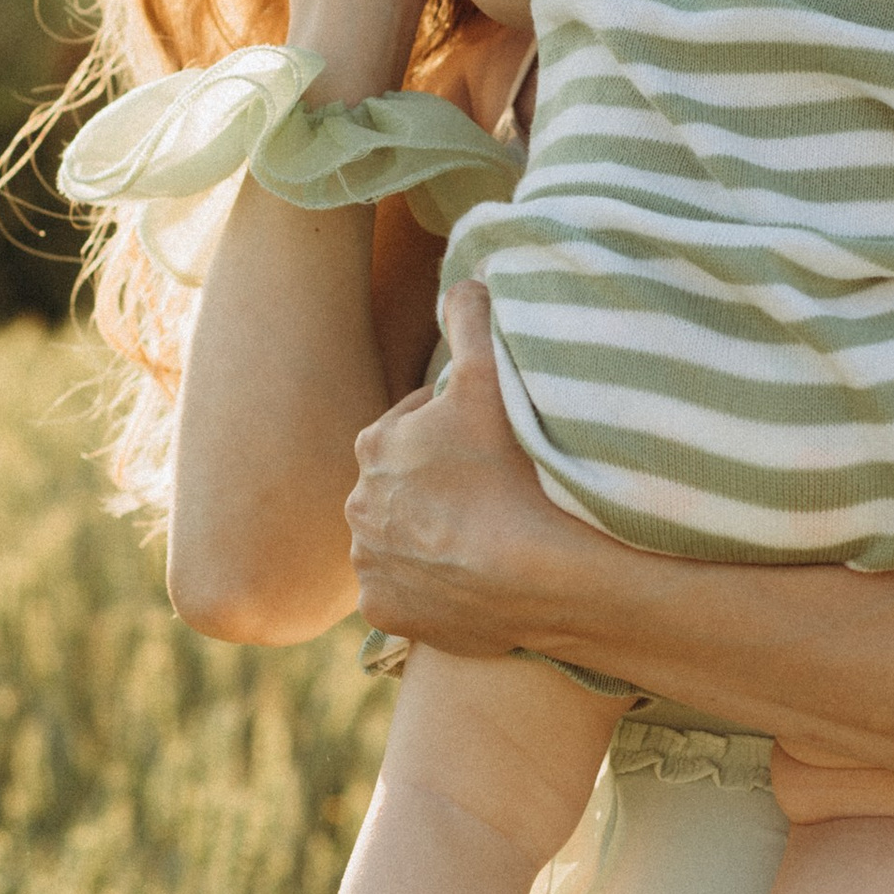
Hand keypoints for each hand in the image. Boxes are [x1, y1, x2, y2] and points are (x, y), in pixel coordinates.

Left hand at [345, 283, 583, 657]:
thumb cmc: (514, 468)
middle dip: (437, 487)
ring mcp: (370, 564)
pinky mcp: (386, 612)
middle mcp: (356, 505)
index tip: (490, 444)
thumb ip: (472, 315)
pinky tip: (469, 580)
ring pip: (401, 542)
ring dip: (431, 538)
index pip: (414, 430)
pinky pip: (406, 594)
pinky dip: (431, 589)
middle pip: (404, 488)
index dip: (455, 433)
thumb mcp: (493, 373)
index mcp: (373, 445)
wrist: (536, 573)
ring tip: (484, 537)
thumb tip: (463, 281)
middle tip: (491, 491)